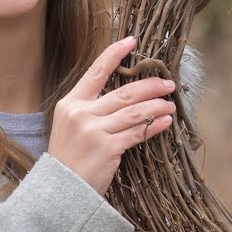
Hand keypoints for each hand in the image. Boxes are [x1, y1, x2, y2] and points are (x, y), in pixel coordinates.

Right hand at [47, 36, 175, 193]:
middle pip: (123, 92)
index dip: (114, 54)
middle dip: (150, 86)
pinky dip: (155, 126)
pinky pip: (138, 132)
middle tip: (168, 83)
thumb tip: (127, 97)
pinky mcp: (107, 148)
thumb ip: (92, 110)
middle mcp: (81, 113)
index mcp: (70, 103)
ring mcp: (94, 131)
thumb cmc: (70, 158)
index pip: (95, 71)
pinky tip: (166, 122)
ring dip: (157, 106)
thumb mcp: (71, 127)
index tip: (132, 41)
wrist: (61, 190)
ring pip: (135, 111)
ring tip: (171, 104)